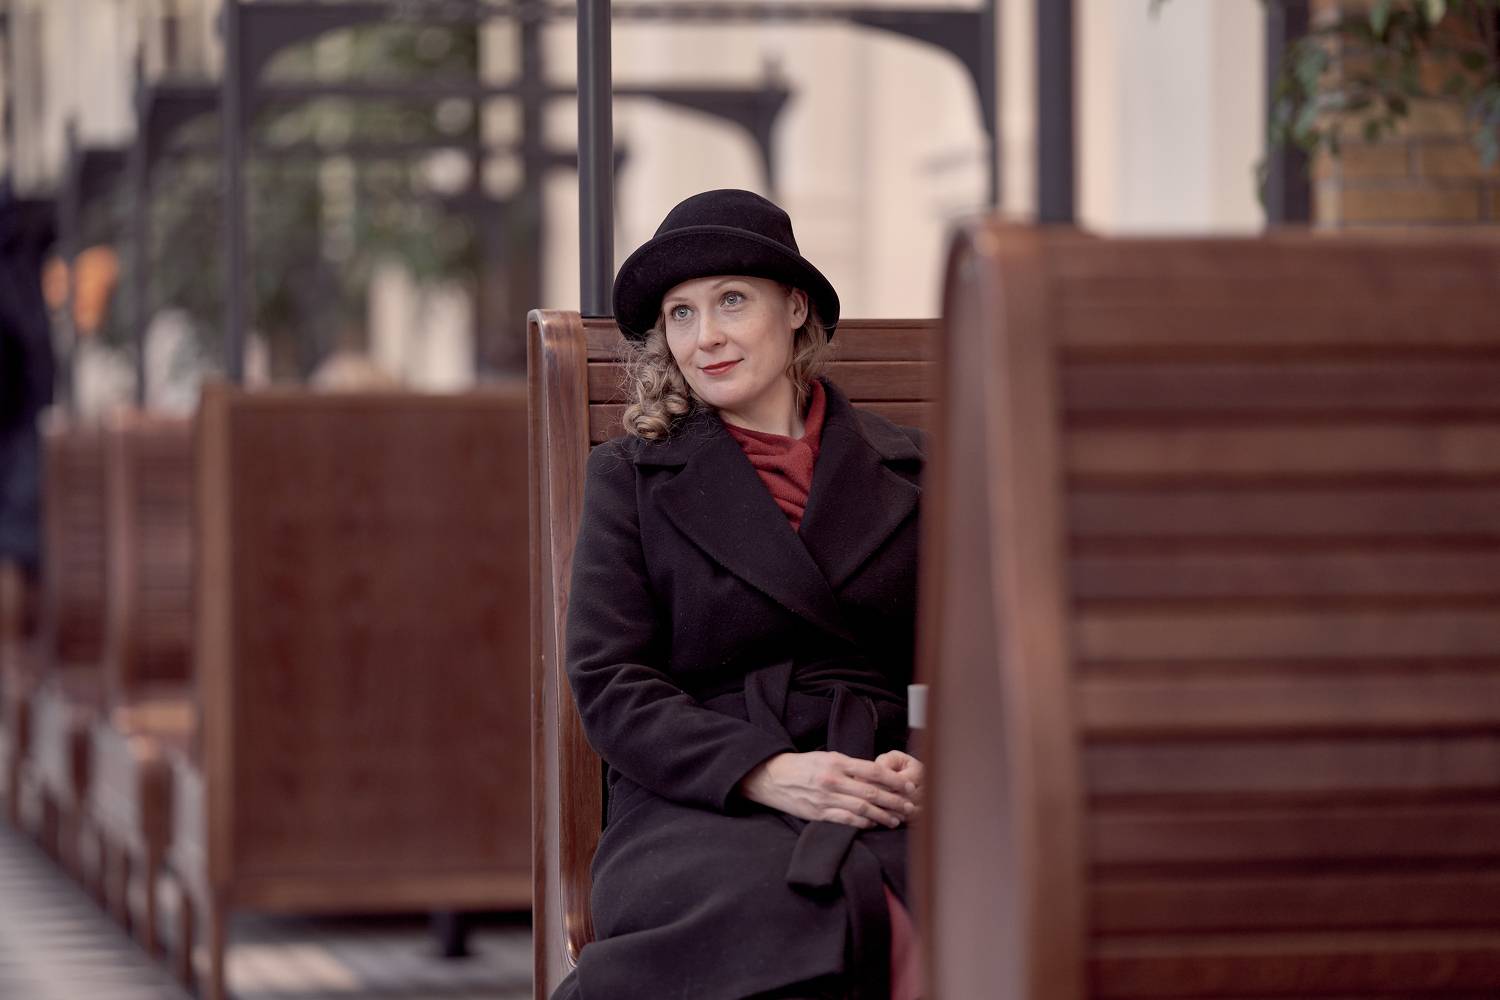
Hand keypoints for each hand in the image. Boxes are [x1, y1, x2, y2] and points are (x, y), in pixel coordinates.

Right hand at [737, 751, 917, 829]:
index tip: (908, 786)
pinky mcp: (819, 814)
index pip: (874, 771)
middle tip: (910, 806)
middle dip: (895, 801)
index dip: (894, 780)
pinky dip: (862, 824)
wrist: (773, 777)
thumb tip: (875, 773)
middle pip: (872, 792)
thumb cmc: (803, 766)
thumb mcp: (826, 757)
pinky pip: (846, 820)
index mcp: (837, 762)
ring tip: (896, 820)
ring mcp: (826, 798)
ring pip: (862, 808)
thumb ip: (849, 765)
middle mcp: (834, 780)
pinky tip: (873, 825)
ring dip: (882, 816)